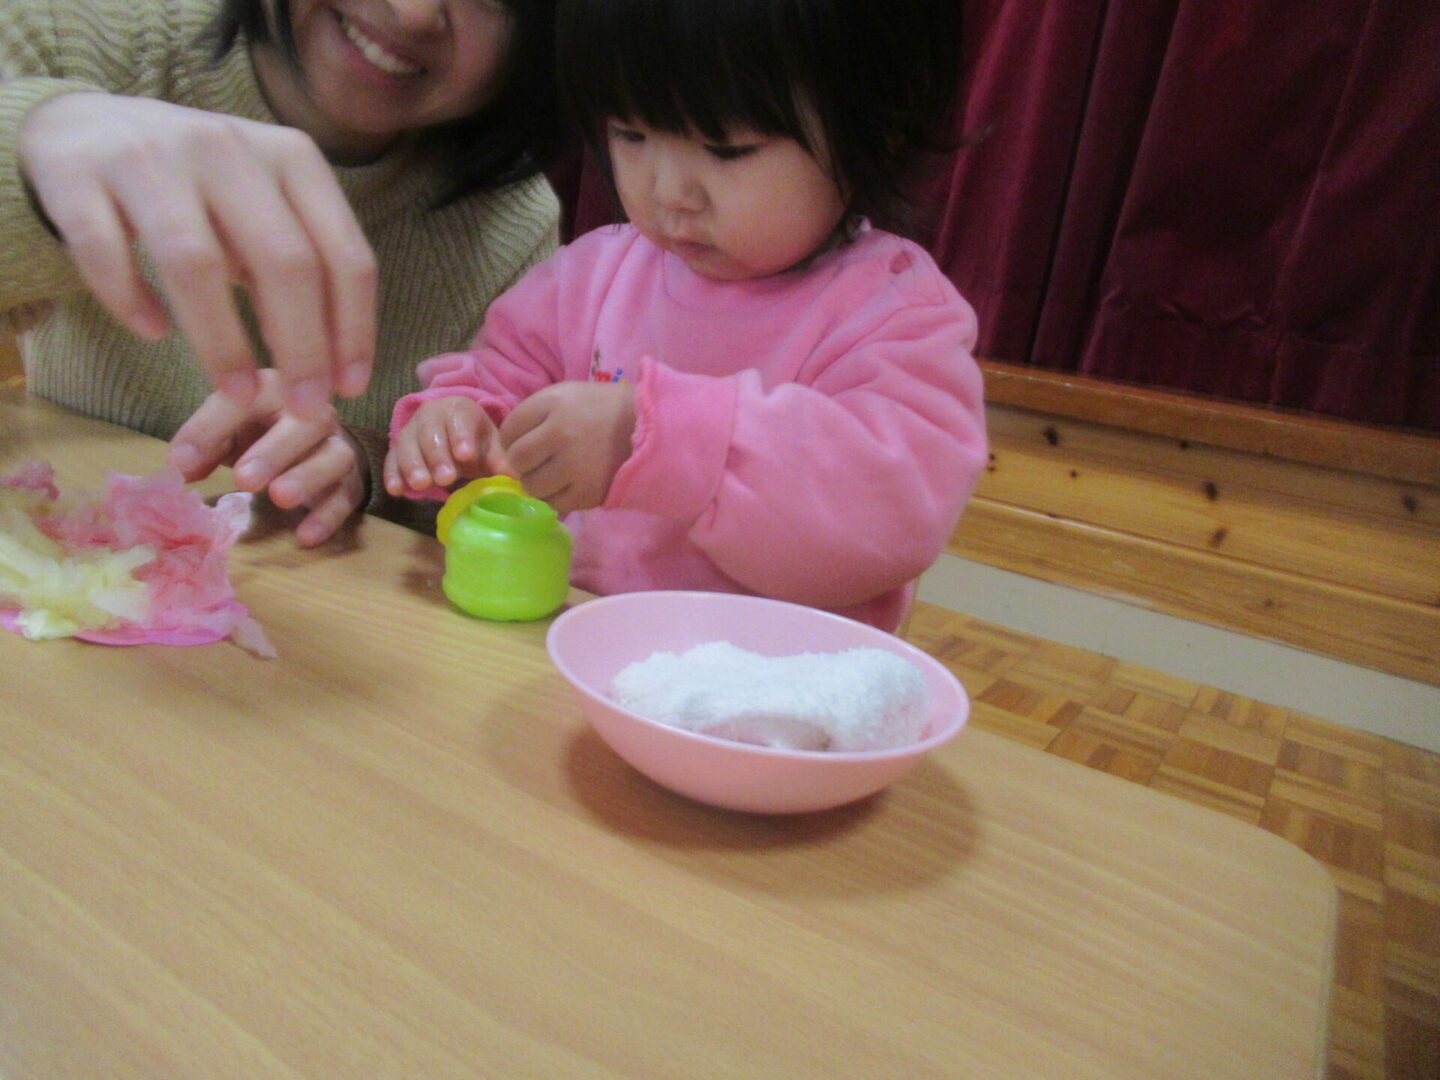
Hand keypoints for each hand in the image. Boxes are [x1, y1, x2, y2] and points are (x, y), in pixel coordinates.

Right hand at [18, 92, 376, 418]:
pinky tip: (152, 331)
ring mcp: (149, 155)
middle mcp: (227, 148)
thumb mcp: (264, 212)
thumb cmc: (200, 189)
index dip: (353, 327)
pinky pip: (105, 250)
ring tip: (235, 395)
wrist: (89, 124)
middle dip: (301, 347)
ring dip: (222, 341)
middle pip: (282, 260)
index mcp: (290, 157)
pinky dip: (130, 298)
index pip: (342, 252)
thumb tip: (332, 369)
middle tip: (304, 409)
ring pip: (194, 261)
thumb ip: (299, 271)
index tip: (349, 388)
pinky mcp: (77, 174)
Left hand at [168, 370, 366, 546]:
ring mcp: (338, 446)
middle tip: (245, 479)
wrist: (316, 444)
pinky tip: (305, 536)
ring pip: (336, 457)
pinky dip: (328, 516)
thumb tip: (180, 466)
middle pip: (307, 423)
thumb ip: (204, 444)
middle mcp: (314, 412)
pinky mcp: (351, 481)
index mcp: (275, 390)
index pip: (247, 398)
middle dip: (276, 451)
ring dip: (309, 477)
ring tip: (280, 499)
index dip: (215, 426)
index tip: (184, 460)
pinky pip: (346, 496)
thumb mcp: (227, 431)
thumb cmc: (261, 433)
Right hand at [384, 397, 507, 495]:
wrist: (453, 437)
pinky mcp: (396, 449)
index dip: (461, 436)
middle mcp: (430, 414)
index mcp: (458, 409)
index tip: (466, 455)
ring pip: (407, 444)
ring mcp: (410, 431)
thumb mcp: (490, 446)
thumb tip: (514, 477)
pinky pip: (391, 459)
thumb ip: (500, 460)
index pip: (459, 419)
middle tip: (445, 478)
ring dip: (413, 465)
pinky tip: (397, 490)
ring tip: (422, 485)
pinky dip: (392, 474)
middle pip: (430, 432)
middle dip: (437, 456)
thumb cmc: (474, 441)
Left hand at [499, 381, 635, 513]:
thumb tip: (507, 449)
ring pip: (532, 486)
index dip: (513, 438)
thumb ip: (534, 415)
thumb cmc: (602, 410)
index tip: (527, 441)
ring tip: (554, 475)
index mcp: (554, 403)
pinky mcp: (587, 492)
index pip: (509, 429)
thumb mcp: (567, 395)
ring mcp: (574, 465)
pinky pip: (553, 504)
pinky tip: (567, 486)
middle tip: (539, 461)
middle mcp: (561, 433)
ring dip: (538, 483)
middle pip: (517, 459)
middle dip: (523, 462)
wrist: (650, 428)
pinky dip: (555, 498)